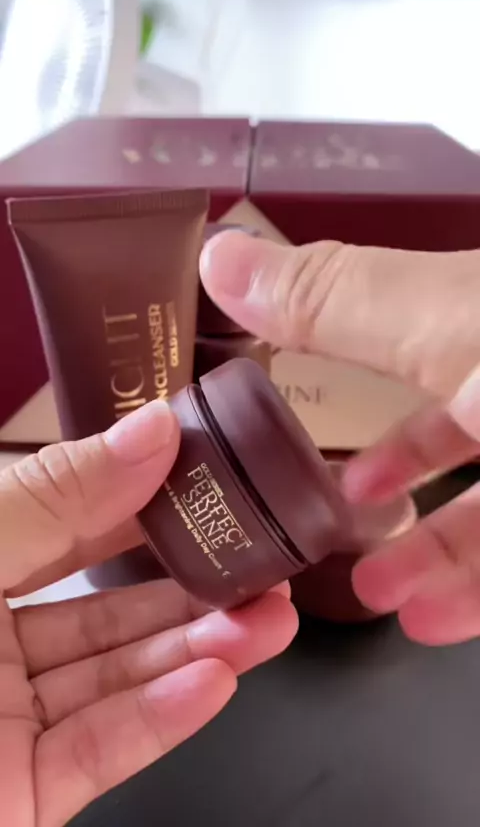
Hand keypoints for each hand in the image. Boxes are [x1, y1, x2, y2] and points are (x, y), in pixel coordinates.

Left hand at [0, 401, 297, 826]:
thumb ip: (54, 495)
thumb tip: (149, 431)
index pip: (67, 527)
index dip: (139, 500)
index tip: (209, 478)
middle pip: (106, 609)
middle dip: (190, 587)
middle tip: (262, 561)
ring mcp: (5, 726)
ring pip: (116, 680)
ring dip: (196, 651)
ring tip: (268, 621)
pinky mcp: (24, 797)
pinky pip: (100, 751)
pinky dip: (161, 719)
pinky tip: (216, 681)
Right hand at [200, 231, 479, 645]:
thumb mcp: (441, 319)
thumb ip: (331, 300)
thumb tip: (221, 256)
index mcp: (470, 312)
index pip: (408, 326)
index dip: (353, 356)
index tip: (302, 410)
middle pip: (453, 426)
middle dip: (385, 476)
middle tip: (330, 511)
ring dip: (421, 553)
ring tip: (367, 587)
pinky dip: (471, 593)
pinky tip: (431, 618)